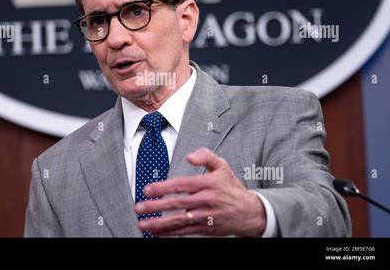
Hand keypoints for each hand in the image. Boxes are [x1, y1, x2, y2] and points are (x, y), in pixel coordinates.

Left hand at [135, 148, 266, 236]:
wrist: (249, 212)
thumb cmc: (232, 188)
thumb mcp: (222, 166)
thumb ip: (205, 156)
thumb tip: (190, 156)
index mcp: (207, 183)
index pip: (181, 185)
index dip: (162, 188)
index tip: (148, 190)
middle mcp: (205, 200)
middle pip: (176, 204)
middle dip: (155, 206)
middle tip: (139, 207)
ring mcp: (205, 216)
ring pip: (178, 220)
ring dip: (159, 223)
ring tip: (143, 223)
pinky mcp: (205, 229)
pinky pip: (184, 232)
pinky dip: (169, 233)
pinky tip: (156, 233)